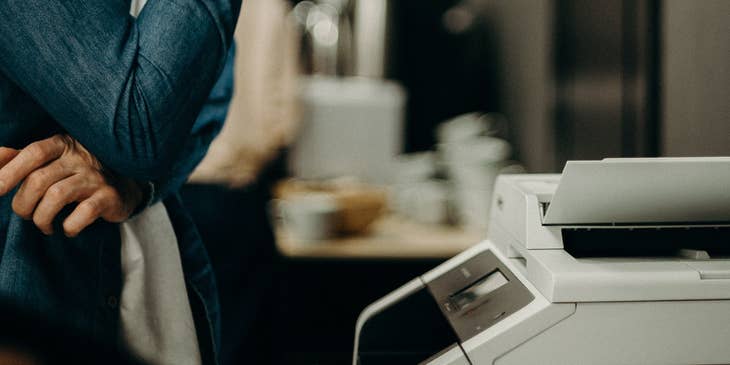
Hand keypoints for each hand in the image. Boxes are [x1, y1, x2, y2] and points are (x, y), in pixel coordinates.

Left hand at [0, 135, 143, 236]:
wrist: (125, 186)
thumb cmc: (79, 174)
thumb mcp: (52, 160)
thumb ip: (22, 158)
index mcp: (62, 145)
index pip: (33, 153)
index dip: (11, 171)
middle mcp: (80, 158)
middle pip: (39, 179)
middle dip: (23, 203)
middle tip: (25, 215)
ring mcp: (96, 177)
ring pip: (57, 196)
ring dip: (42, 217)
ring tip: (44, 226)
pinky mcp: (109, 197)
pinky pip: (83, 213)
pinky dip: (70, 226)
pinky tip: (68, 229)